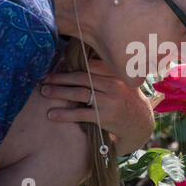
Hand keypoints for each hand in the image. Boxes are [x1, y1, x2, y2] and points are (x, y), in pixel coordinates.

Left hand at [40, 59, 154, 155]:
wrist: (141, 124)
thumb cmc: (128, 101)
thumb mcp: (124, 82)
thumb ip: (108, 72)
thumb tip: (83, 61)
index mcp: (117, 74)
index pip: (91, 65)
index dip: (72, 65)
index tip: (58, 65)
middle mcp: (114, 85)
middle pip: (82, 77)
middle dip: (61, 77)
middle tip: (45, 78)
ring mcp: (110, 101)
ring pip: (79, 93)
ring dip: (59, 92)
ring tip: (44, 92)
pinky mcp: (105, 117)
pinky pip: (80, 113)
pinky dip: (64, 113)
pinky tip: (51, 114)